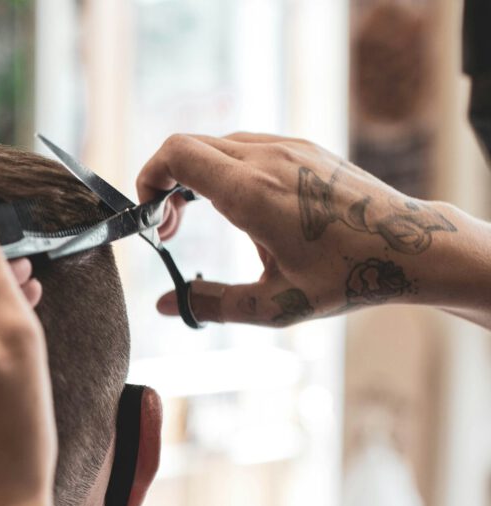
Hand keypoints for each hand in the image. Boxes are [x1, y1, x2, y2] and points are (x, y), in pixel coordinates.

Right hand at [138, 133, 473, 325]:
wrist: (411, 246)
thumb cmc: (347, 276)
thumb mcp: (273, 305)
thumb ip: (212, 304)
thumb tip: (165, 306)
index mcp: (251, 193)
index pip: (176, 155)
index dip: (149, 180)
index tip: (153, 218)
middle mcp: (266, 160)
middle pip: (187, 146)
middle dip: (165, 184)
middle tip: (169, 229)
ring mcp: (287, 147)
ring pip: (215, 144)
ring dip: (193, 177)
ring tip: (199, 220)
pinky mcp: (303, 147)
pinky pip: (244, 146)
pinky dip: (223, 169)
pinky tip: (236, 207)